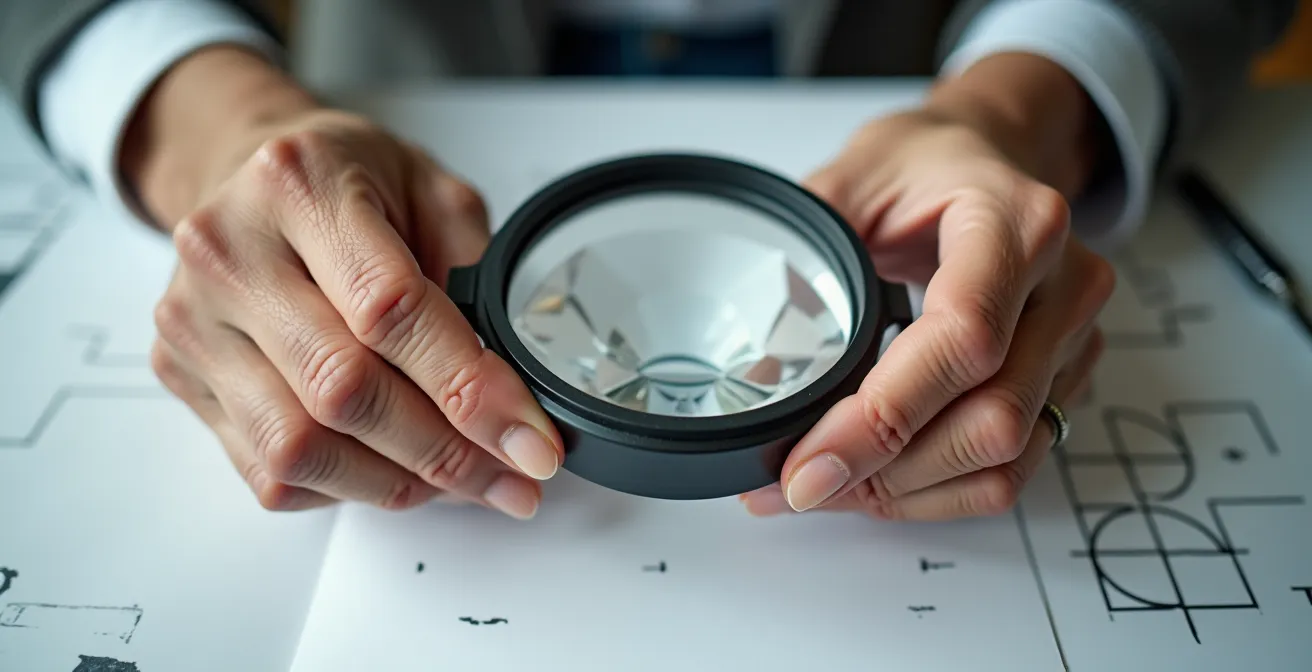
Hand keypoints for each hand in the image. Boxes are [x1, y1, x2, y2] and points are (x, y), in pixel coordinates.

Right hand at [133, 50, 560, 518]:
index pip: (390, 309)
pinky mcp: (182, 376)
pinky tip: (396, 470)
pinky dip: (347, 487)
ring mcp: (195, 320)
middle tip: (514, 477)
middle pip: (343, 388)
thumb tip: (511, 390)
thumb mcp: (430, 188)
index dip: (469, 388)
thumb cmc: (345, 181)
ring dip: (399, 482)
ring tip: (464, 483)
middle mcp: (230, 253)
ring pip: (298, 446)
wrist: (245, 175)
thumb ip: (475, 274)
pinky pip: (268, 469)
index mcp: (299, 185)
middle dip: (446, 451)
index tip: (530, 438)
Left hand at [741, 54, 1113, 520]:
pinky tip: (875, 481)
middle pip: (991, 418)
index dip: (884, 417)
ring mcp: (1074, 336)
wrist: (987, 154)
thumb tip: (762, 375)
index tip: (810, 464)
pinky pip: (1013, 466)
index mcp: (1014, 220)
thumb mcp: (848, 180)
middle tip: (796, 486)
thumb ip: (806, 263)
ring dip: (906, 491)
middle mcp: (1063, 283)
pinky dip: (937, 490)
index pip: (963, 340)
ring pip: (1005, 458)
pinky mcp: (1065, 378)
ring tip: (824, 487)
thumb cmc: (922, 163)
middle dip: (884, 471)